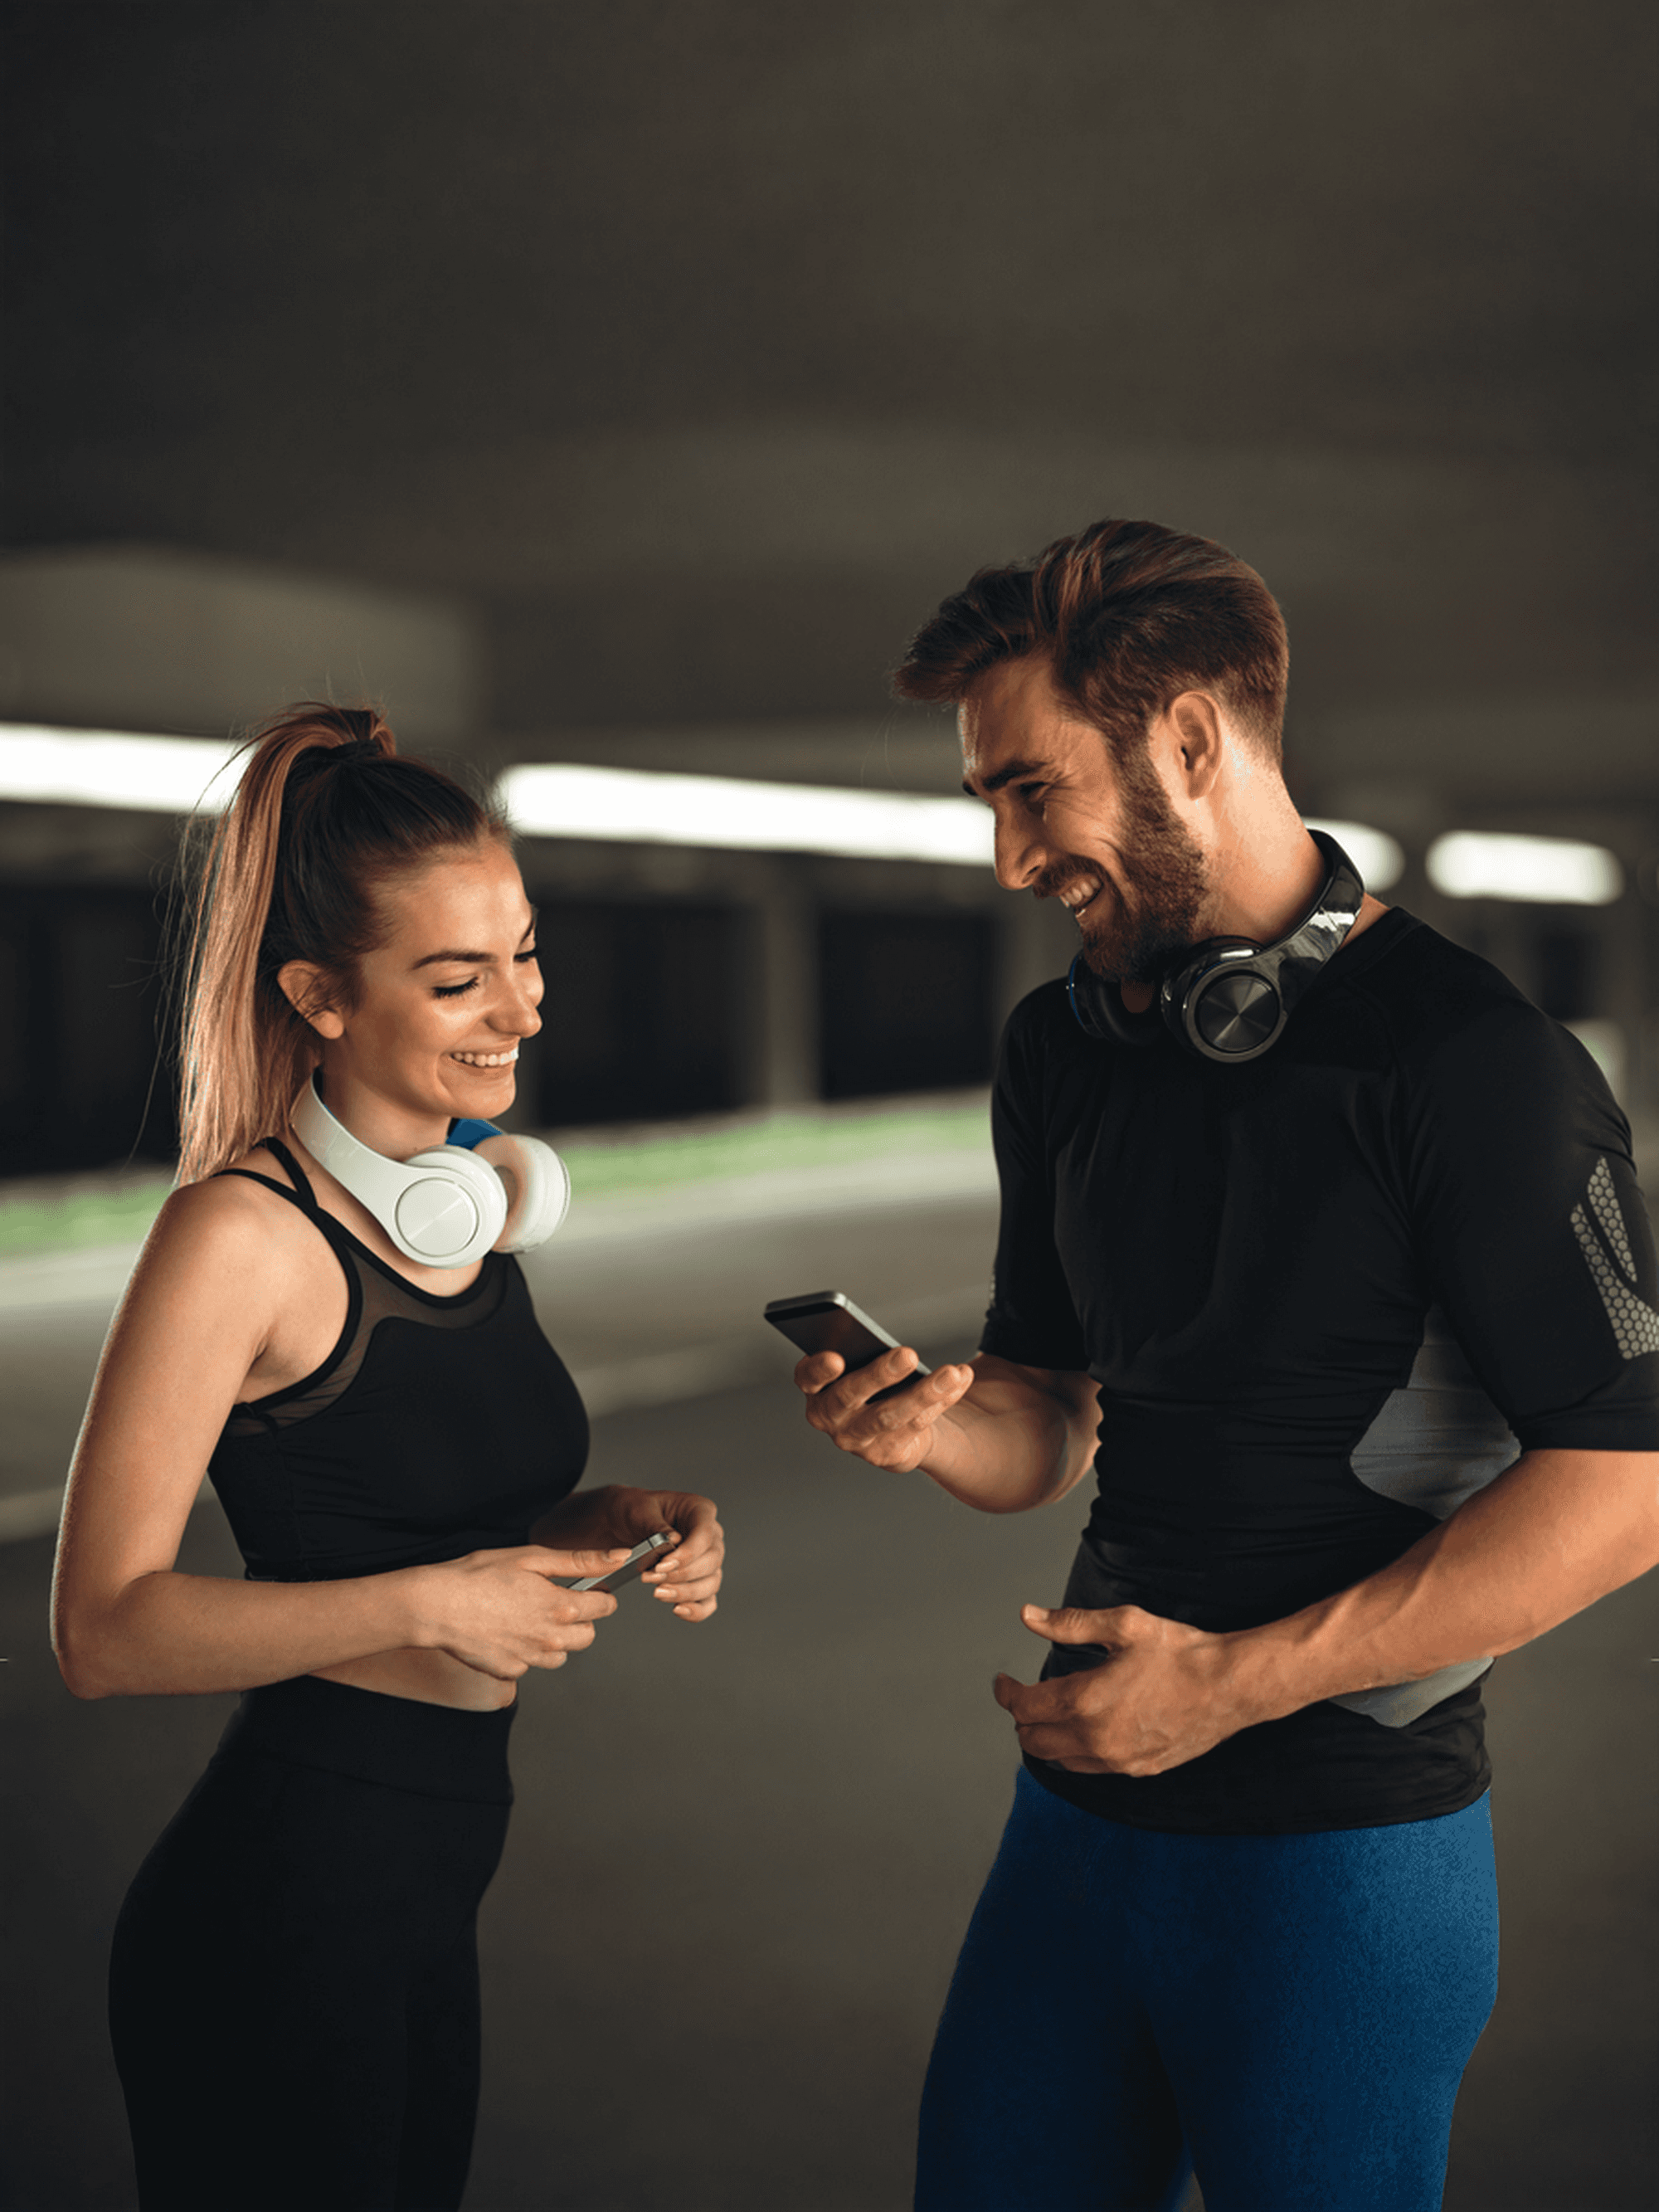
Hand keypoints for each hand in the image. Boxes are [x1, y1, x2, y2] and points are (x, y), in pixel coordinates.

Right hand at [411, 1545, 626, 1679]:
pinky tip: (506, 1631)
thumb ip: (580, 1562)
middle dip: (579, 1619)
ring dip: (553, 1638)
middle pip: (588, 1636)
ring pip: (561, 1654)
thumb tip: (618, 1558)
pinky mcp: (509, 1672)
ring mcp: (530, 1659)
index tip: (585, 1588)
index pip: (605, 1608)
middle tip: (552, 1601)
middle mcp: (551, 1639)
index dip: (598, 1594)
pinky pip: (531, 1664)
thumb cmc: (478, 1576)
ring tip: (526, 1616)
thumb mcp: (531, 1558)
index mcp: (561, 1607)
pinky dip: (525, 1651)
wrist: (435, 1606)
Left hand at [619, 1487, 724, 1621]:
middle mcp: (709, 1536)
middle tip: (652, 1577)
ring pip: (711, 1583)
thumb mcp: (639, 1510)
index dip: (688, 1553)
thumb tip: (673, 1541)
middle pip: (712, 1561)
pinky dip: (696, 1610)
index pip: (705, 1534)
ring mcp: (706, 1560)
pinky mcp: (698, 1581)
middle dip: (682, 1574)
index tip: (663, 1564)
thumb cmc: (633, 1510)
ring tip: (658, 1592)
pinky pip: (707, 1601)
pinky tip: (677, 1609)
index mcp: (700, 1510)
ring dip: (685, 1592)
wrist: (620, 1525)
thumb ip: (656, 1525)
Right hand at [795, 1346, 974, 1473]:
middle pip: (850, 1396)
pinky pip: (916, 1425)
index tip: (836, 1357)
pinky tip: (960, 1379)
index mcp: (815, 1387)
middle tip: (908, 1354)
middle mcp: (828, 1416)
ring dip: (924, 1393)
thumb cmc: (870, 1383)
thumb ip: (865, 1354)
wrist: (888, 1429)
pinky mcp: (884, 1454)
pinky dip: (943, 1400)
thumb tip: (897, 1351)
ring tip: (951, 1373)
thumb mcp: (859, 1366)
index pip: (807, 1377)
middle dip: (880, 1374)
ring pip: (889, 1415)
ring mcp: (855, 1439)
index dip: (818, 1369)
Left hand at [992, 1603, 1256, 1775]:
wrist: (1229, 1687)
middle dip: (1022, 1718)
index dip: (1006, 1692)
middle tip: (1026, 1696)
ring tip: (1054, 1712)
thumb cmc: (1179, 1652)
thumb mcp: (1124, 1625)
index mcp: (1086, 1701)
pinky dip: (1075, 1752)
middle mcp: (1096, 1739)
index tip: (1003, 1681)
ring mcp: (1117, 1760)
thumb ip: (1070, 1623)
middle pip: (1034, 1741)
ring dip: (1047, 1738)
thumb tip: (1028, 1615)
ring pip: (1059, 1760)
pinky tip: (1086, 1729)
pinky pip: (1090, 1769)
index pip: (1024, 1707)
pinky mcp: (1137, 1770)